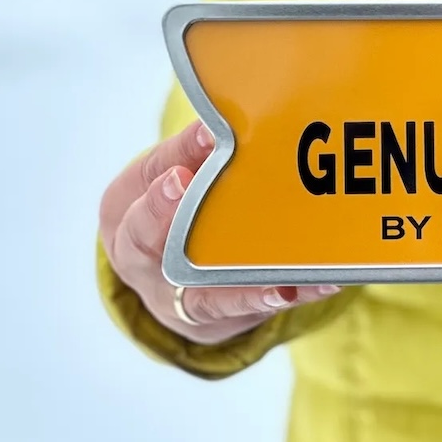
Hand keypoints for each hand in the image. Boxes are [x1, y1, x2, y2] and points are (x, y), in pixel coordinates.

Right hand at [99, 119, 341, 344]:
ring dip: (247, 288)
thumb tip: (216, 123)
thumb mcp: (167, 172)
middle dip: (176, 227)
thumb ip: (189, 150)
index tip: (179, 176)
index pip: (135, 196)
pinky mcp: (217, 318)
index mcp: (123, 214)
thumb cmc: (174, 208)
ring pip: (206, 297)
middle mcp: (142, 264)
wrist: (170, 279)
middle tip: (206, 209)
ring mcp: (177, 299)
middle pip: (149, 248)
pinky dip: (286, 296)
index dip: (155, 192)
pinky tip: (319, 284)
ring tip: (283, 282)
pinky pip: (251, 310)